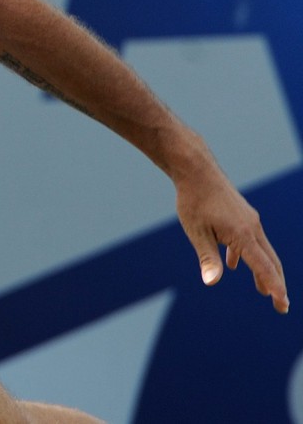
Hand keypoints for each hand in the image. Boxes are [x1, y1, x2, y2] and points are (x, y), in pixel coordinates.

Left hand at [175, 172, 288, 312]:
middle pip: (271, 261)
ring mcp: (250, 221)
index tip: (283, 304)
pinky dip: (247, 256)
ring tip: (263, 291)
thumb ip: (207, 258)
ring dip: (263, 271)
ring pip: (262, 251)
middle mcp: (252, 228)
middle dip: (276, 284)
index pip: (264, 267)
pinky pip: (250, 240)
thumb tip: (212, 283)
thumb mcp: (196, 232)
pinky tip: (233, 264)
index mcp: (243, 235)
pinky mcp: (243, 216)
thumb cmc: (194, 201)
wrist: (197, 170)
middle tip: (281, 306)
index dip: (274, 287)